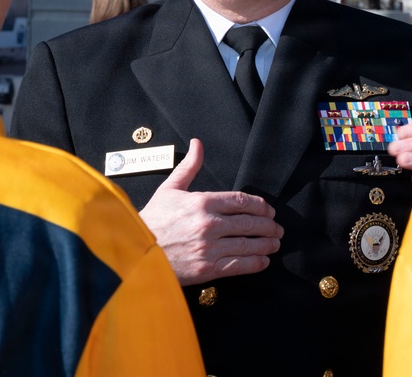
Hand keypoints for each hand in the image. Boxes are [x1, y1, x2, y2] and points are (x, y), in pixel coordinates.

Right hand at [139, 138, 283, 285]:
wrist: (134, 253)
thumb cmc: (152, 219)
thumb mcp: (169, 188)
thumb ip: (189, 166)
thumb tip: (197, 143)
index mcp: (202, 201)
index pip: (242, 201)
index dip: (260, 206)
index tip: (268, 210)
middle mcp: (209, 223)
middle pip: (250, 222)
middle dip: (268, 225)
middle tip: (277, 228)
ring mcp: (209, 247)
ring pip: (248, 244)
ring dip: (266, 244)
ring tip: (275, 243)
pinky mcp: (207, 269)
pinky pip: (239, 265)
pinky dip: (255, 263)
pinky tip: (263, 261)